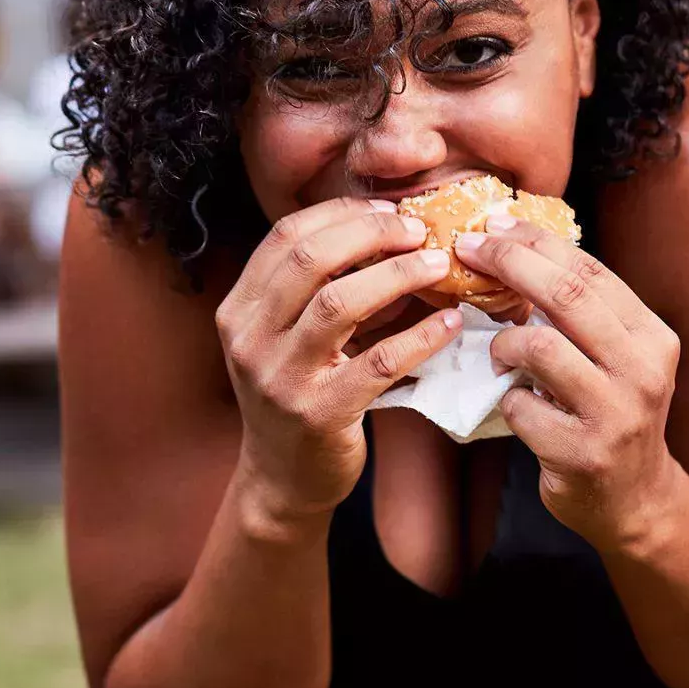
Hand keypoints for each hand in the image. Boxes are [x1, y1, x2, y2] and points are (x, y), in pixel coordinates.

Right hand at [216, 198, 465, 530]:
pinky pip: (377, 362)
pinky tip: (449, 324)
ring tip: (437, 266)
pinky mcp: (318, 413)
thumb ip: (322, 289)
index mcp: (239, 310)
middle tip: (419, 230)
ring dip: (398, 276)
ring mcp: (280, 378)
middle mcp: (249, 339)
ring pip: (340, 303)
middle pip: (310, 260)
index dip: (341, 213)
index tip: (388, 208)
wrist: (282, 479)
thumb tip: (394, 234)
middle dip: (372, 234)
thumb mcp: (288, 338)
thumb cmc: (297, 394)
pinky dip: (419, 337)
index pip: (286, 237)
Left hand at [454, 218, 685, 553]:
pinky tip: (513, 402)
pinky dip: (506, 398)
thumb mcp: (617, 358)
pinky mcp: (581, 452)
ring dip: (502, 343)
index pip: (589, 271)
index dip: (535, 242)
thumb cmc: (611, 414)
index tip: (492, 227)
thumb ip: (582, 314)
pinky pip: (521, 406)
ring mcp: (614, 413)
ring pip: (539, 347)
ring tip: (497, 353)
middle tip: (466, 251)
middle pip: (566, 296)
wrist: (634, 500)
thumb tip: (514, 246)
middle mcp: (642, 370)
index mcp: (652, 336)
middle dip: (508, 263)